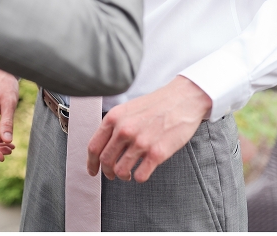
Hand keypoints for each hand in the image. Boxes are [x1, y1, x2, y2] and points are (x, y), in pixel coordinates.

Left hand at [86, 76, 212, 181]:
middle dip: (108, 172)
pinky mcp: (157, 153)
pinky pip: (140, 175)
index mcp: (115, 118)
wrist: (184, 99)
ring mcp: (141, 142)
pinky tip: (144, 170)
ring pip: (121, 171)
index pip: (94, 147)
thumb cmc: (159, 103)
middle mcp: (125, 130)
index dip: (92, 163)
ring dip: (123, 176)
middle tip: (113, 174)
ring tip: (129, 173)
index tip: (94, 170)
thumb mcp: (130, 108)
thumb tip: (104, 146)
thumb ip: (115, 125)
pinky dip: (139, 177)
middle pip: (106, 161)